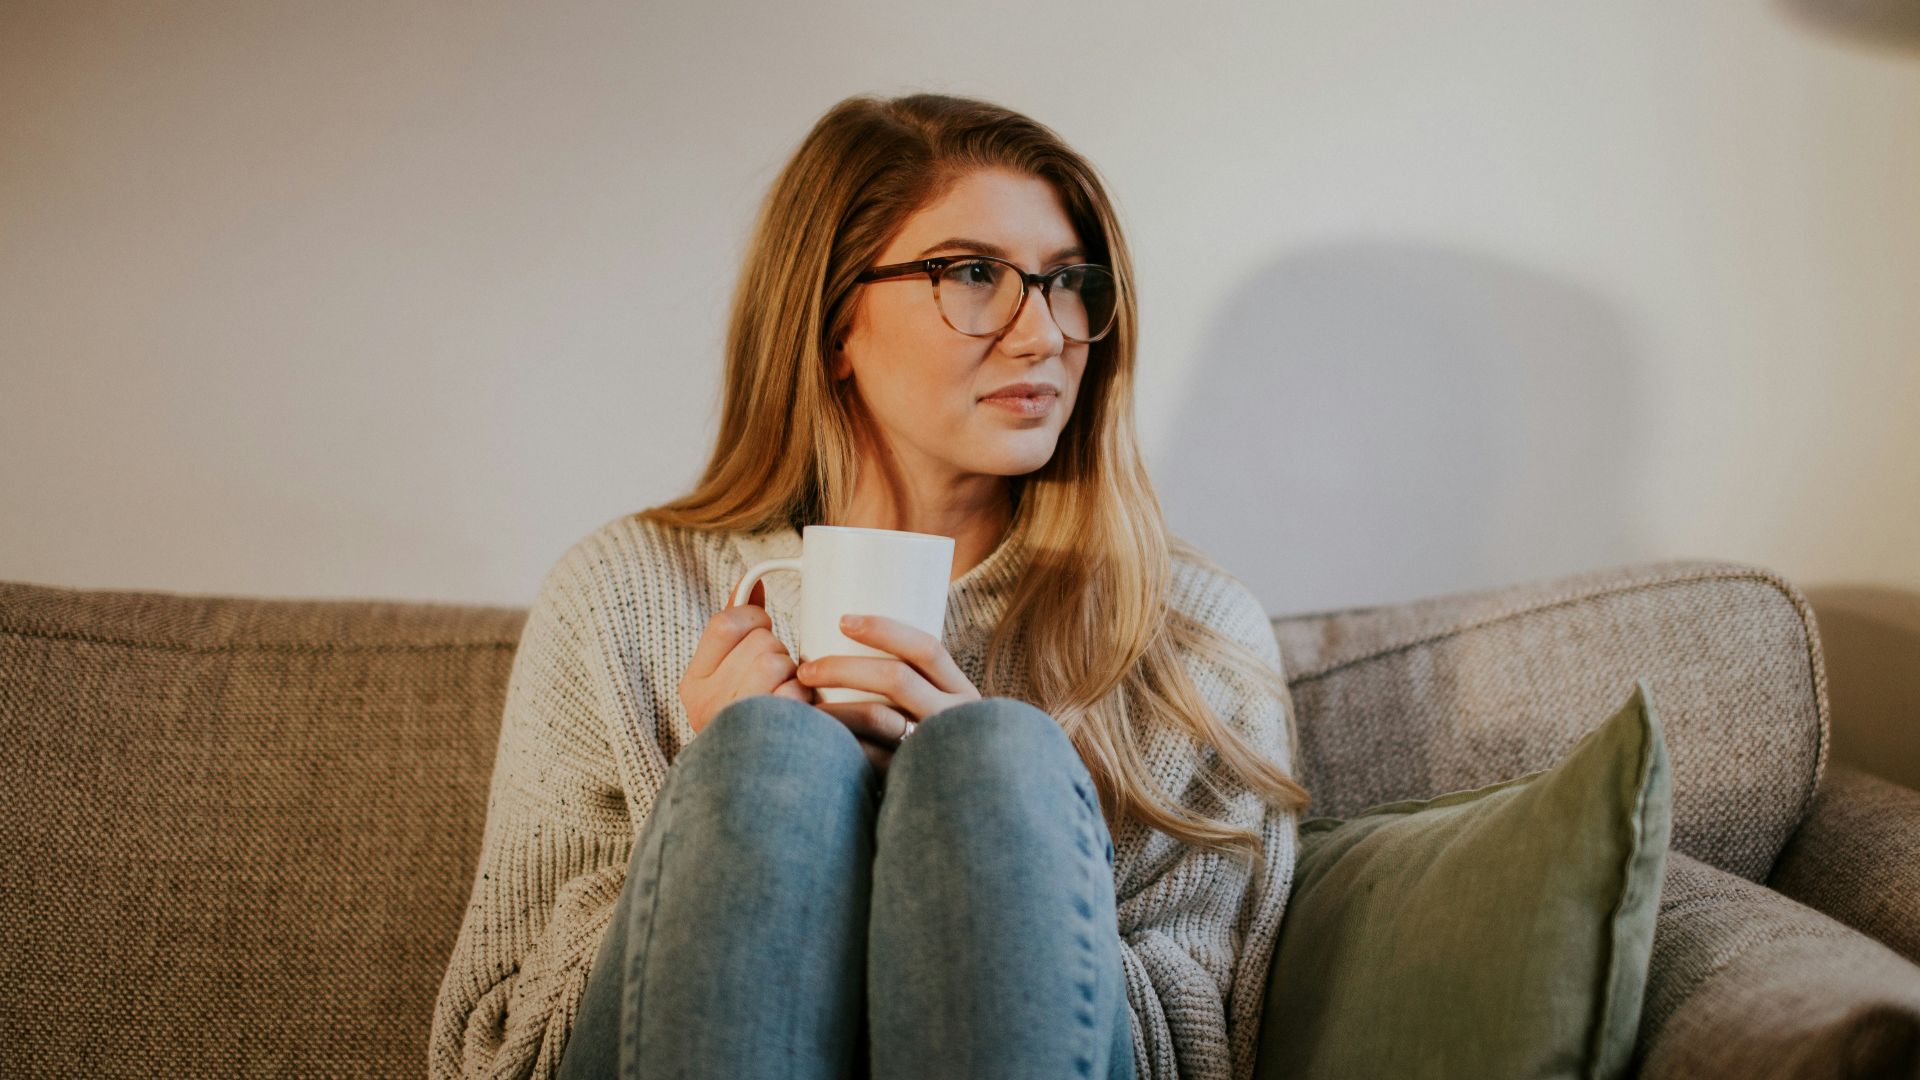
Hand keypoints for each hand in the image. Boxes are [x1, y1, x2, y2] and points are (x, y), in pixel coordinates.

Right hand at [677, 577, 815, 735]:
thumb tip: (751, 583)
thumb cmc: (752, 722)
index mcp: (693, 684)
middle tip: (778, 679)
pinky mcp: (766, 741)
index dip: (755, 618)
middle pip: (761, 642)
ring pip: (777, 663)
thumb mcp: (730, 675)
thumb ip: (737, 627)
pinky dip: (805, 702)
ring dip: (794, 677)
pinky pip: (795, 695)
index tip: (763, 631)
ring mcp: (734, 724)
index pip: (725, 623)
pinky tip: (800, 718)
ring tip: (788, 699)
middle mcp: (706, 705)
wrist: (756, 792)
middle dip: (779, 653)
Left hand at [797, 614, 981, 777]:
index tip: (843, 620)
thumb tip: (852, 649)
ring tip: (803, 706)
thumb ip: (913, 690)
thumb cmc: (939, 747)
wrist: (967, 809)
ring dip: (834, 707)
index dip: (885, 630)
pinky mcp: (912, 778)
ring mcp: (934, 749)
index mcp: (960, 691)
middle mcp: (954, 717)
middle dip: (843, 668)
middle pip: (897, 679)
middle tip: (806, 669)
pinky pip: (869, 758)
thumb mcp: (942, 711)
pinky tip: (818, 743)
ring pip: (878, 717)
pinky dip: (841, 744)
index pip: (927, 649)